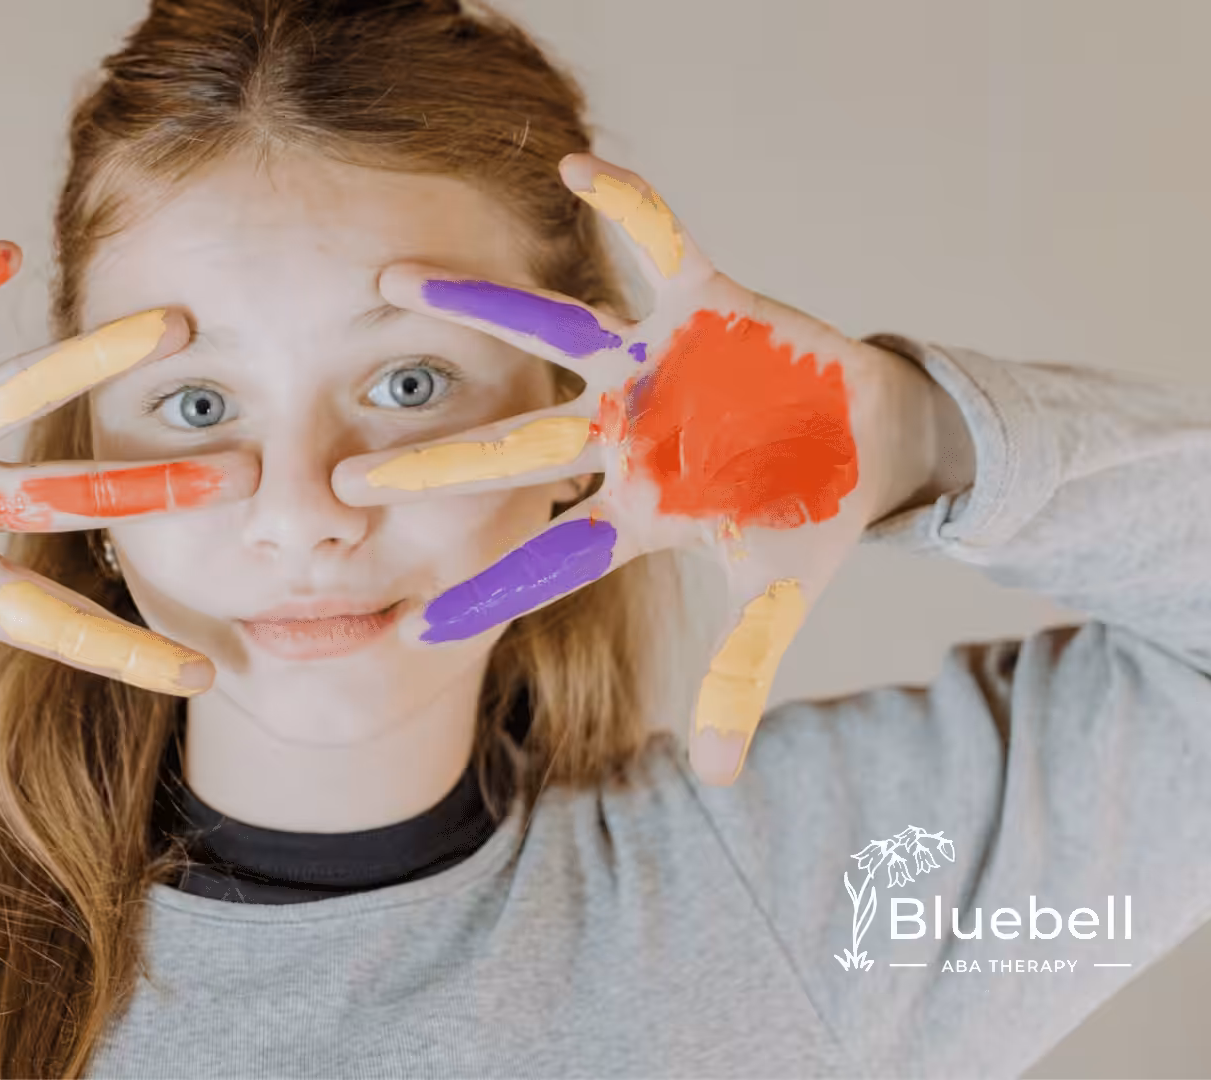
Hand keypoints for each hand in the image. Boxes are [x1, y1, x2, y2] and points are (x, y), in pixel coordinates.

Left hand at [330, 153, 944, 786]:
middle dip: (431, 467)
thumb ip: (739, 679)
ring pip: (549, 334)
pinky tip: (577, 165)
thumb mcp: (776, 600)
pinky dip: (629, 207)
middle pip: (511, 452)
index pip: (545, 558)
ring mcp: (654, 368)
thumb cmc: (808, 514)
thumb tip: (717, 783)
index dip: (484, 594)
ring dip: (474, 308)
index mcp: (633, 508)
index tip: (407, 629)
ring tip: (389, 284)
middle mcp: (622, 435)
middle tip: (341, 487)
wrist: (868, 436)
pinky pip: (661, 243)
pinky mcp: (704, 306)